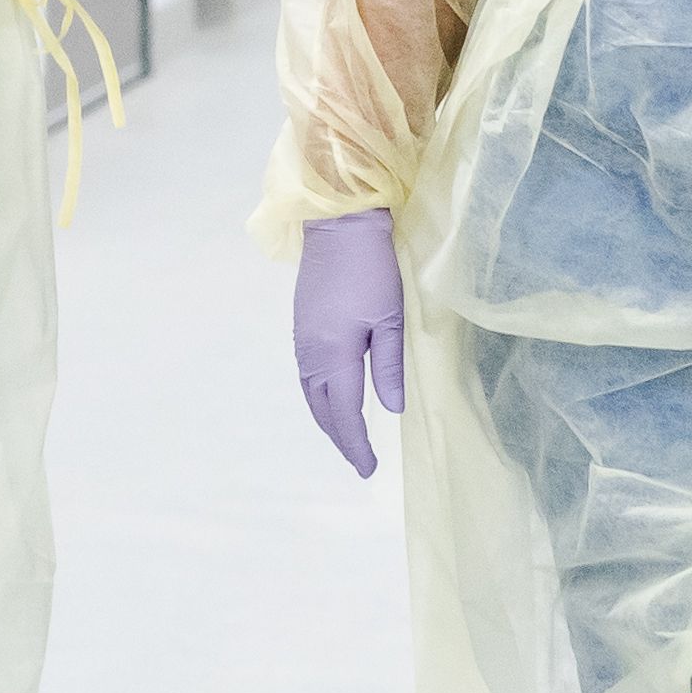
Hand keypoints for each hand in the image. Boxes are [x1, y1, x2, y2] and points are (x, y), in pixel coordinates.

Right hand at [294, 209, 405, 478]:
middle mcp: (310, 354)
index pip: (344, 413)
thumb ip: (388, 367)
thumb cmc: (371, 268)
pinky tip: (331, 400)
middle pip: (321, 410)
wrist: (337, 225)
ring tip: (348, 437)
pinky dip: (318, 398)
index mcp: (334, 355)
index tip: (370, 468)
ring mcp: (301, 340)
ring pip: (309, 395)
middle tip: (361, 461)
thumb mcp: (389, 318)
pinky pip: (305, 377)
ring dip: (327, 420)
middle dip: (341, 438)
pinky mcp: (300, 327)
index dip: (357, 444)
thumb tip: (391, 409)